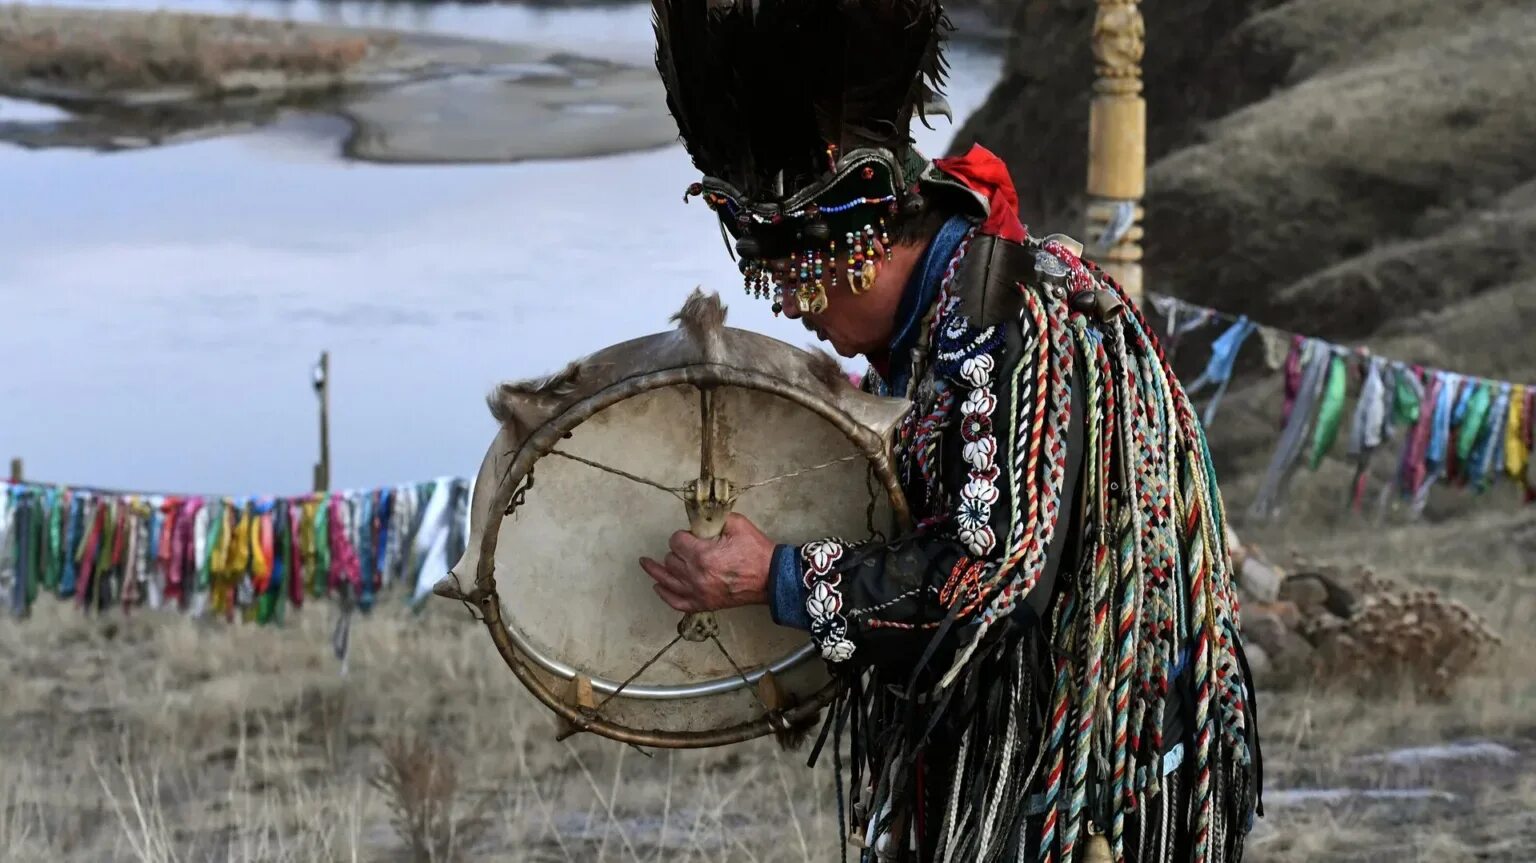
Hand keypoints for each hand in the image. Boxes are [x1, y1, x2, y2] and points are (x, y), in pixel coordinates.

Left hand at [639, 513, 774, 611]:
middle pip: (671, 559)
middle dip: (677, 550)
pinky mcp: (703, 604)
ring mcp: (698, 592)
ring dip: (657, 569)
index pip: (676, 541)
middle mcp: (695, 575)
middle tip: (689, 547)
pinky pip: (676, 602)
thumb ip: (714, 518)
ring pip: (667, 579)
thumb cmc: (756, 551)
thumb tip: (698, 519)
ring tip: (645, 563)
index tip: (691, 535)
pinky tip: (658, 586)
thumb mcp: (737, 524)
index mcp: (702, 555)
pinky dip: (665, 594)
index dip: (682, 535)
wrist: (771, 578)